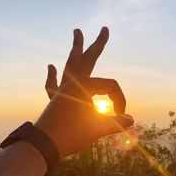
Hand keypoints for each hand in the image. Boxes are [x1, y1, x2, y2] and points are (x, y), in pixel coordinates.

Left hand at [35, 27, 133, 157]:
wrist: (43, 145)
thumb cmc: (70, 136)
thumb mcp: (97, 129)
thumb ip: (116, 123)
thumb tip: (131, 121)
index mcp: (84, 86)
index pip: (111, 87)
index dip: (120, 101)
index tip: (120, 118)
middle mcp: (72, 82)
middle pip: (88, 58)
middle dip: (98, 44)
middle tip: (104, 29)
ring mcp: (62, 89)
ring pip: (71, 65)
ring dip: (75, 50)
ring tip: (77, 32)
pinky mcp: (56, 100)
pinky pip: (54, 84)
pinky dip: (53, 76)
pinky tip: (51, 67)